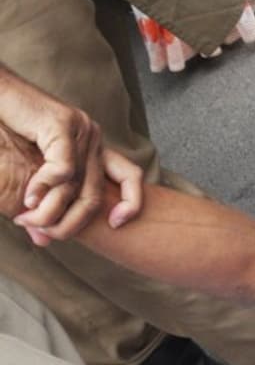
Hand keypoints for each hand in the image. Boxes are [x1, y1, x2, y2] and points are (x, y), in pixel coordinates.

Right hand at [0, 66, 143, 237]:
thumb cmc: (10, 131)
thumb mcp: (32, 172)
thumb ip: (43, 202)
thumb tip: (43, 241)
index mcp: (92, 147)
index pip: (130, 176)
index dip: (132, 203)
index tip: (117, 223)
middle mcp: (92, 137)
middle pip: (96, 195)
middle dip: (70, 224)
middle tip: (42, 231)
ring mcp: (80, 129)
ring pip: (76, 187)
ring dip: (49, 211)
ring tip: (26, 217)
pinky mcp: (62, 124)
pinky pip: (62, 169)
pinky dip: (44, 189)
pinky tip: (28, 198)